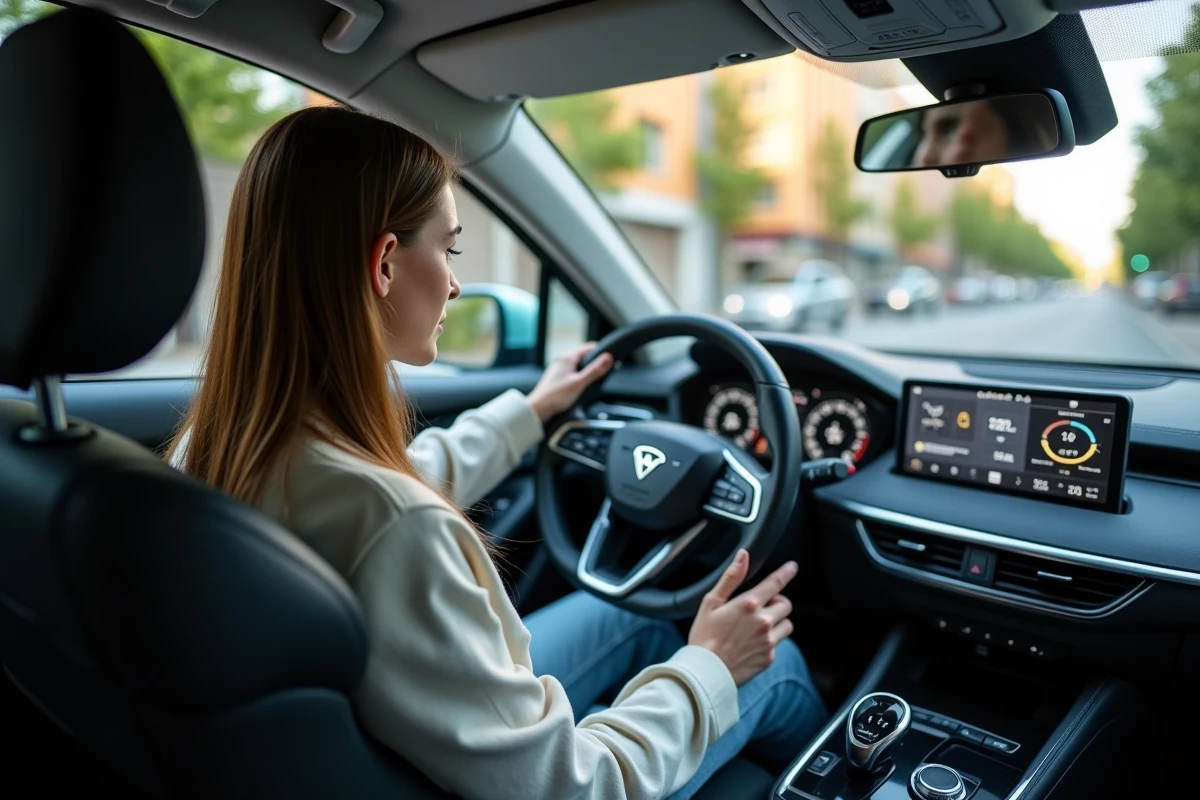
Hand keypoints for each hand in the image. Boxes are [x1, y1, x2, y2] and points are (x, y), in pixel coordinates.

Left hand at [527, 343, 613, 422]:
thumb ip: (595, 371)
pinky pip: (574, 374)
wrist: (538, 409)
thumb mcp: (579, 383)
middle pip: (586, 357)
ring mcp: (561, 370)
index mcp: (568, 358)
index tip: (611, 361)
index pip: (590, 347)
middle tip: (605, 374)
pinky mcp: (559, 379)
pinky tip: (583, 388)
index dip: (602, 352)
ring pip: (580, 367)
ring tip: (594, 383)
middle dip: (596, 364)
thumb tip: (608, 358)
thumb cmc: (555, 396)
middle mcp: (563, 361)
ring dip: (589, 373)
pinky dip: (581, 379)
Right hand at [687, 549, 797, 685]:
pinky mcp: (769, 657)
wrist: (705, 672)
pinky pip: (778, 643)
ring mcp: (768, 641)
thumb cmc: (704, 636)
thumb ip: (731, 578)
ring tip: (759, 625)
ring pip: (787, 624)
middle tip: (761, 606)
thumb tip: (743, 556)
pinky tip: (752, 643)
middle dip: (776, 602)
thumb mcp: (711, 602)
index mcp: (749, 604)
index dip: (786, 573)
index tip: (792, 567)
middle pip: (785, 604)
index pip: (775, 583)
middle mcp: (763, 621)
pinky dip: (770, 640)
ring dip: (778, 621)